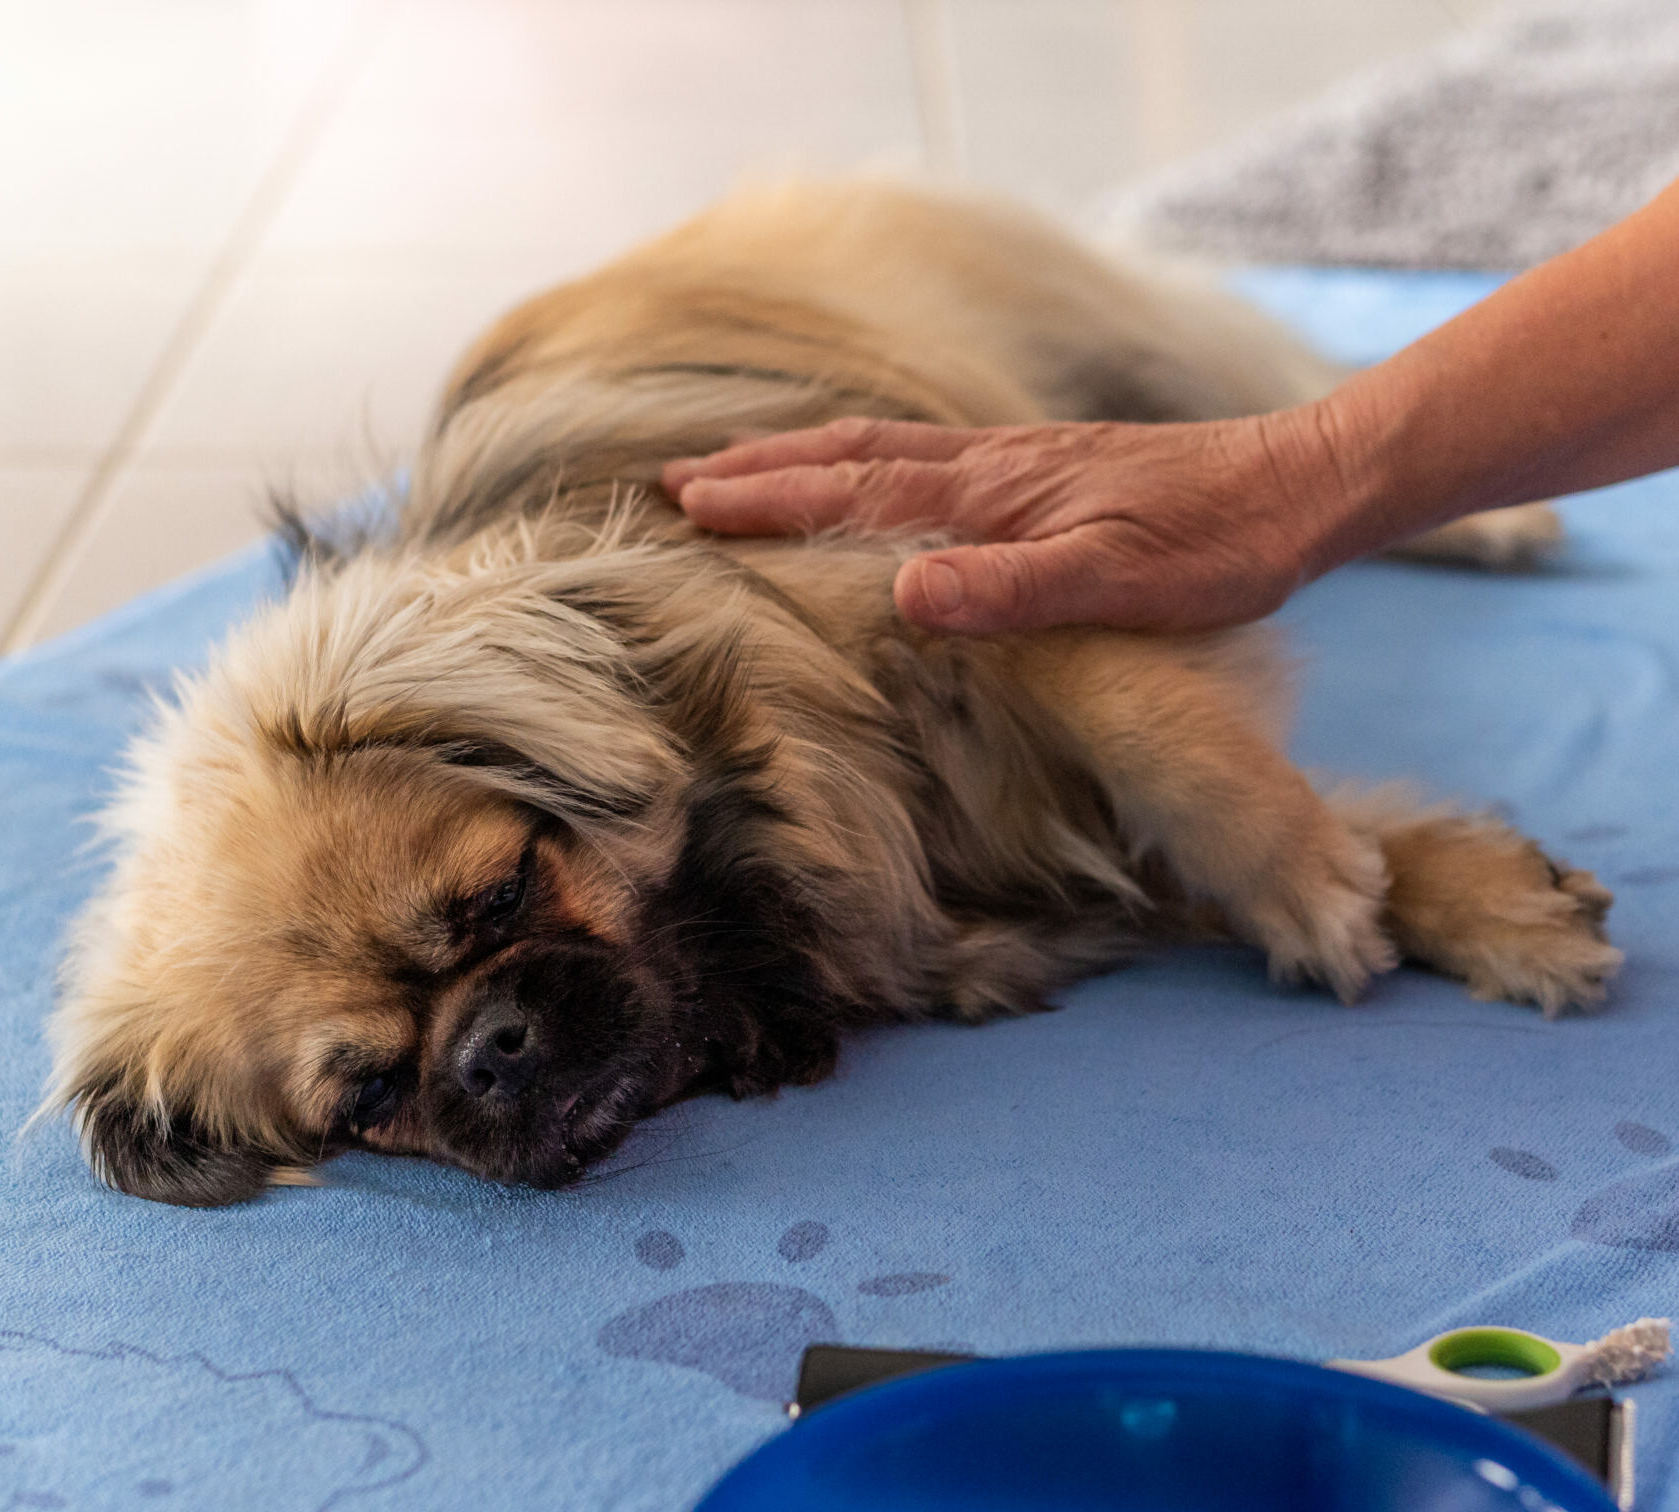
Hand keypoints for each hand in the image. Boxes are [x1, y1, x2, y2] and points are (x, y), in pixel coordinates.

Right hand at [662, 414, 1326, 632]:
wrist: (1295, 485)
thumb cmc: (1213, 544)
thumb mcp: (1115, 580)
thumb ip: (1009, 588)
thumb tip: (900, 595)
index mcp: (989, 494)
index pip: (852, 496)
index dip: (768, 501)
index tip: (688, 502)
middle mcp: (988, 466)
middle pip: (850, 460)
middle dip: (761, 470)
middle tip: (679, 480)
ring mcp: (1015, 462)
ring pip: (884, 453)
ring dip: (806, 460)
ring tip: (748, 467)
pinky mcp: (1044, 469)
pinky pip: (926, 459)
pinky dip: (868, 463)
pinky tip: (873, 477)